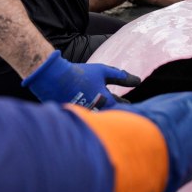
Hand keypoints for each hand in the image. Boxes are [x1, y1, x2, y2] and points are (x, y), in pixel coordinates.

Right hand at [22, 50, 139, 108]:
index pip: (121, 108)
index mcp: (105, 100)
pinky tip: (93, 112)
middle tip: (121, 110)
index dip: (126, 107)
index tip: (128, 105)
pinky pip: (87, 119)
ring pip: (99, 118)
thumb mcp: (103, 72)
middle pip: (111, 116)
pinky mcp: (74, 117)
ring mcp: (85, 115)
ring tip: (107, 110)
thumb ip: (121, 76)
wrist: (53, 78)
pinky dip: (92, 116)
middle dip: (116, 113)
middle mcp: (96, 111)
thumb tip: (138, 81)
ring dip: (105, 115)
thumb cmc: (81, 73)